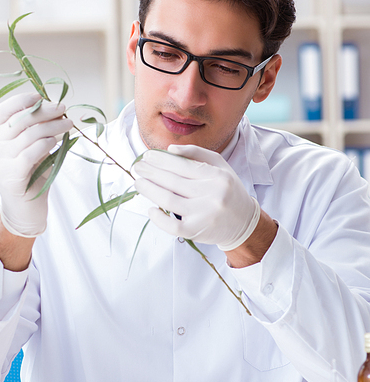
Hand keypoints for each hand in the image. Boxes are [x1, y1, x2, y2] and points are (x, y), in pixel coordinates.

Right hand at [0, 92, 72, 236]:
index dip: (21, 100)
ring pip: (29, 134)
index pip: (3, 111)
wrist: (25, 209)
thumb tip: (54, 107)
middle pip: (20, 120)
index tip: (41, 96)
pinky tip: (56, 142)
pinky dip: (46, 143)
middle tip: (63, 108)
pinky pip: (30, 152)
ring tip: (68, 124)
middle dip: (44, 111)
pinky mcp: (10, 175)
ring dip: (52, 126)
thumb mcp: (30, 147)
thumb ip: (35, 129)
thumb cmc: (30, 175)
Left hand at [134, 143, 260, 250]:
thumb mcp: (219, 166)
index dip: (162, 160)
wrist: (244, 222)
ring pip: (168, 201)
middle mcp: (212, 195)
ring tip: (138, 183)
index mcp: (217, 177)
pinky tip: (150, 209)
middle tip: (137, 167)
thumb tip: (170, 149)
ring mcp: (204, 215)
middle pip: (173, 182)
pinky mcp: (197, 232)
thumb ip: (196, 153)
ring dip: (149, 190)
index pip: (183, 165)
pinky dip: (158, 218)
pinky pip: (171, 226)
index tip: (147, 156)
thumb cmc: (228, 190)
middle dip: (151, 173)